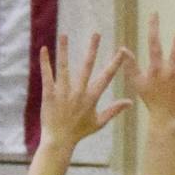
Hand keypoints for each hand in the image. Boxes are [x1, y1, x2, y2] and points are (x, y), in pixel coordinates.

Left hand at [39, 34, 129, 150]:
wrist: (60, 140)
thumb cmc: (80, 131)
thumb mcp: (99, 122)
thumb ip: (114, 110)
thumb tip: (130, 102)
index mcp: (92, 98)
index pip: (106, 77)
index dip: (114, 64)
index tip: (122, 51)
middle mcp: (79, 93)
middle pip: (87, 67)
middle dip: (92, 50)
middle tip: (97, 34)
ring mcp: (64, 93)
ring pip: (64, 68)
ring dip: (64, 50)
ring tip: (64, 35)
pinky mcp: (50, 94)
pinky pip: (47, 75)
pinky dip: (45, 62)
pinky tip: (44, 49)